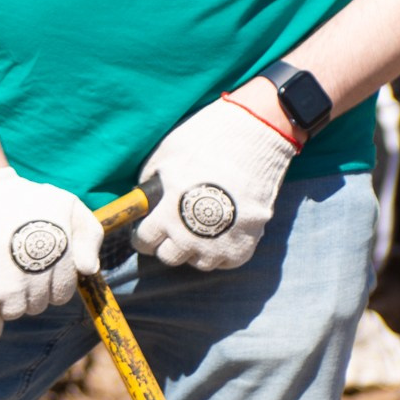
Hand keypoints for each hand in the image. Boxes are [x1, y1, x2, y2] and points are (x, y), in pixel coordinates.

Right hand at [0, 169, 102, 340]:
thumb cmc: (24, 198)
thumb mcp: (68, 205)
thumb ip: (89, 235)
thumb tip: (89, 269)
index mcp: (62, 257)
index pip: (62, 294)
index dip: (51, 285)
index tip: (38, 271)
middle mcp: (40, 275)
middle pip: (40, 305)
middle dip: (32, 292)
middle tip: (17, 272)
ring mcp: (11, 286)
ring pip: (16, 313)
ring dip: (10, 303)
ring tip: (1, 281)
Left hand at [135, 93, 297, 272]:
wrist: (257, 136)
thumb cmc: (207, 140)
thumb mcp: (166, 156)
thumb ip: (150, 183)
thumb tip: (143, 200)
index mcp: (168, 213)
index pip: (144, 242)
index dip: (143, 236)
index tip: (147, 230)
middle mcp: (192, 236)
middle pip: (169, 257)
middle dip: (166, 243)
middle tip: (173, 228)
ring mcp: (221, 243)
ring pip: (198, 263)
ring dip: (195, 250)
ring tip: (199, 229)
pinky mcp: (247, 243)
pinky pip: (227, 262)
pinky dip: (222, 251)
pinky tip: (220, 232)